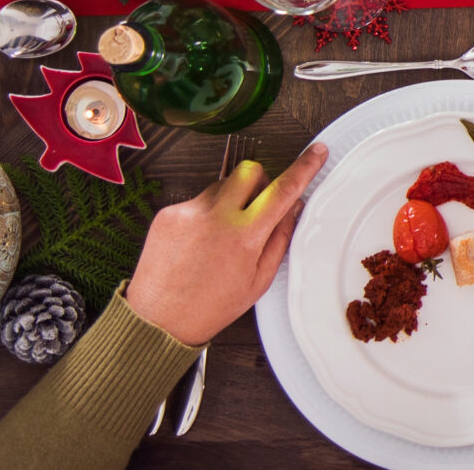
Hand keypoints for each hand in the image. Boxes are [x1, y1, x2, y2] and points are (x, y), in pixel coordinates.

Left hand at [124, 143, 328, 344]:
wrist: (156, 321)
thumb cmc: (209, 307)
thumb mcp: (258, 281)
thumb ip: (280, 239)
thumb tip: (293, 208)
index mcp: (245, 237)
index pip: (283, 190)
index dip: (304, 167)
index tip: (316, 152)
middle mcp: (216, 217)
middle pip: (250, 171)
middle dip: (260, 181)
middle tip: (257, 207)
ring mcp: (188, 212)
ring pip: (222, 184)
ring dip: (230, 199)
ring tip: (221, 234)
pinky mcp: (167, 213)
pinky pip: (197, 200)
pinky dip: (205, 213)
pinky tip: (198, 242)